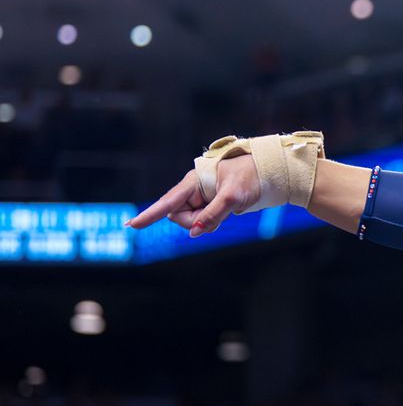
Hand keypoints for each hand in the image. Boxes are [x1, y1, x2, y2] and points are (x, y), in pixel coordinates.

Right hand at [125, 154, 261, 236]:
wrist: (267, 173)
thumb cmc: (250, 178)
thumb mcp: (233, 197)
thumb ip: (212, 215)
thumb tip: (194, 233)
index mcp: (193, 182)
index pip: (168, 202)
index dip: (150, 215)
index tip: (132, 225)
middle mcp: (192, 190)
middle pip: (178, 216)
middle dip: (195, 221)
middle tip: (220, 214)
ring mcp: (200, 198)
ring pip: (191, 221)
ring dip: (206, 222)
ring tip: (227, 208)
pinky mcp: (208, 204)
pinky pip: (203, 220)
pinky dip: (212, 222)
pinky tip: (226, 211)